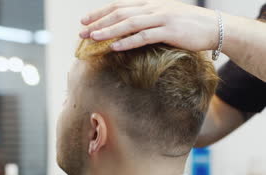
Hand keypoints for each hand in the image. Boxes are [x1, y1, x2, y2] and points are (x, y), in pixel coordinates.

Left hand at [80, 0, 219, 51]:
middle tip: (82, 31)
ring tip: (93, 38)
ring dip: (109, 31)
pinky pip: (144, 36)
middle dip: (99, 22)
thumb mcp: (165, 17)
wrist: (216, 27)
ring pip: (129, 23)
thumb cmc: (189, 25)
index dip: (101, 12)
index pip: (120, 5)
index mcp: (151, 4)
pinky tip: (114, 47)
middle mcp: (154, 8)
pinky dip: (128, 41)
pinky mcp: (170, 32)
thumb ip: (147, 20)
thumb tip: (128, 28)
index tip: (85, 20)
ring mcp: (162, 19)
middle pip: (120, 13)